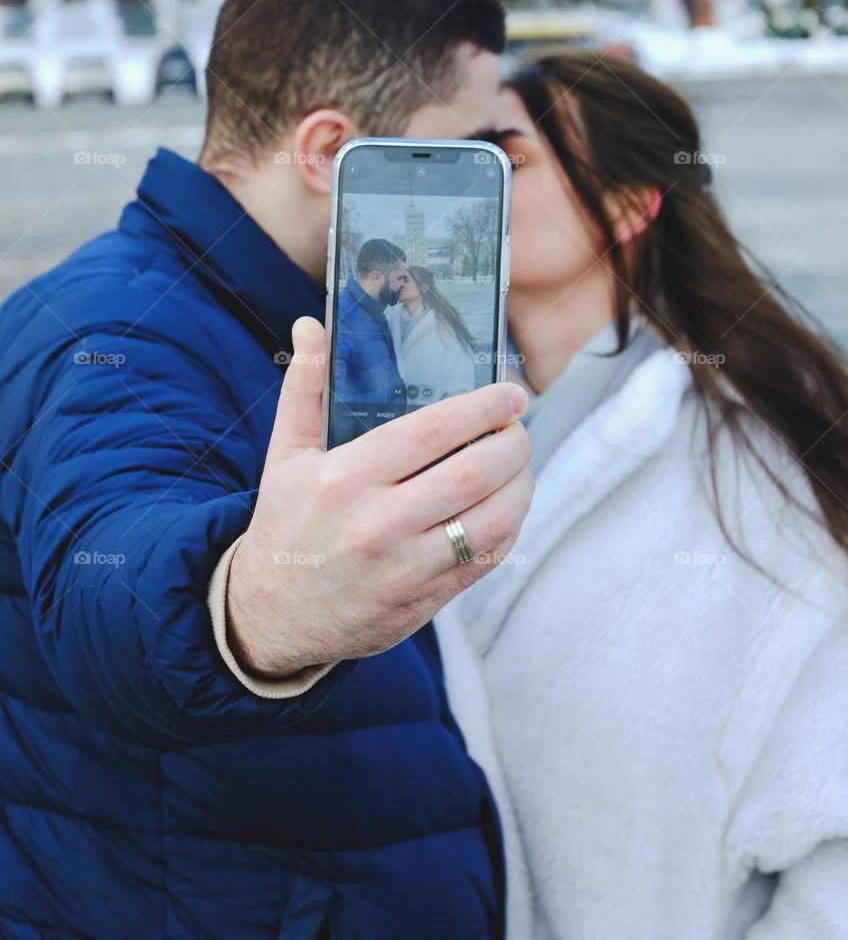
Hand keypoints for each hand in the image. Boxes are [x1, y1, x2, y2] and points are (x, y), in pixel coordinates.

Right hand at [226, 316, 532, 677]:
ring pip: (491, 520)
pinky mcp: (423, 602)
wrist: (270, 617)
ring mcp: (404, 569)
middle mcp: (376, 525)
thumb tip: (311, 326)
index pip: (431, 432)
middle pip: (472, 474)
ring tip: (520, 464)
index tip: (509, 393)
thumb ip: (303, 387)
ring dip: (521, 485)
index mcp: (344, 479)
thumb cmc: (285, 526)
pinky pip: (486, 560)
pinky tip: (506, 505)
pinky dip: (508, 527)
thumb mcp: (285, 455)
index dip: (482, 407)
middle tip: (519, 426)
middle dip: (512, 442)